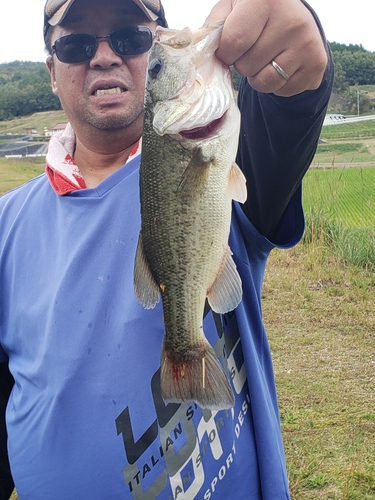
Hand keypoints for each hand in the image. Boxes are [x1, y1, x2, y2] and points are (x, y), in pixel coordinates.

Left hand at [205, 0, 327, 96]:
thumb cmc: (254, 15)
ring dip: (257, 78)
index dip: (226, 53)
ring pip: (263, 83)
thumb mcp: (232, 9)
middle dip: (242, 64)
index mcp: (265, 0)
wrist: (296, 18)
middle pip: (247, 66)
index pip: (233, 42)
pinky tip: (281, 65)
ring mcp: (306, 43)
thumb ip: (214, 27)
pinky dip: (275, 85)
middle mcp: (291, 20)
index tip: (230, 47)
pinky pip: (281, 91)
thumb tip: (199, 51)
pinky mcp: (316, 64)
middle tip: (253, 49)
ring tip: (265, 59)